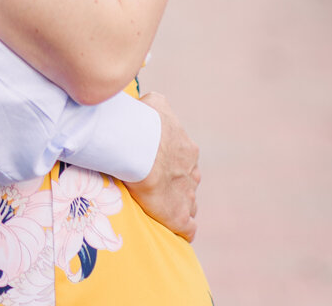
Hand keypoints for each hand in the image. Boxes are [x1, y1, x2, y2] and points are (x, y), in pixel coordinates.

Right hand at [123, 92, 199, 241]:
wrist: (139, 147)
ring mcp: (188, 196)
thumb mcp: (155, 102)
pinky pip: (188, 229)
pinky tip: (173, 228)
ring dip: (178, 205)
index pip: (184, 159)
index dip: (170, 163)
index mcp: (188, 149)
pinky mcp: (179, 217)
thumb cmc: (144, 122)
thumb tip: (151, 103)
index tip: (155, 164)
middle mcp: (192, 172)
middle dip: (175, 184)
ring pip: (189, 204)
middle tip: (154, 184)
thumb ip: (158, 104)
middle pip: (188, 182)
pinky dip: (182, 229)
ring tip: (160, 207)